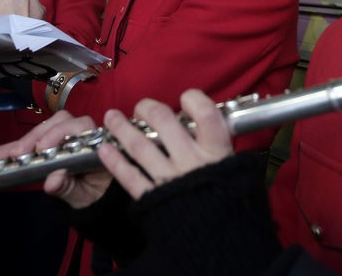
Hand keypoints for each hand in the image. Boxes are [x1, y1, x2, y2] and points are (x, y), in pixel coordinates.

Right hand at [0, 110, 112, 208]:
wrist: (91, 199)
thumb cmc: (92, 194)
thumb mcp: (82, 196)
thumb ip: (69, 187)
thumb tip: (52, 180)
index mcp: (96, 145)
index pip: (81, 127)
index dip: (61, 133)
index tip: (43, 148)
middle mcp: (82, 134)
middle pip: (60, 122)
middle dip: (37, 136)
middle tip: (19, 153)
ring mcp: (65, 136)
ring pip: (45, 127)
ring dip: (25, 140)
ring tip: (7, 155)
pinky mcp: (49, 142)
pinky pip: (32, 140)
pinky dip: (13, 147)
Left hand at [98, 89, 233, 200]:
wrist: (223, 245)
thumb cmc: (231, 204)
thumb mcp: (236, 171)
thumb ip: (220, 149)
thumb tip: (212, 126)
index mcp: (216, 152)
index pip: (205, 113)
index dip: (193, 99)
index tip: (185, 97)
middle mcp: (191, 161)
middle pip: (165, 123)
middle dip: (148, 109)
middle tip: (141, 107)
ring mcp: (169, 179)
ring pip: (140, 146)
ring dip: (122, 129)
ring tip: (111, 117)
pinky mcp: (152, 198)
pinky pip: (130, 176)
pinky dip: (115, 162)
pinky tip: (105, 150)